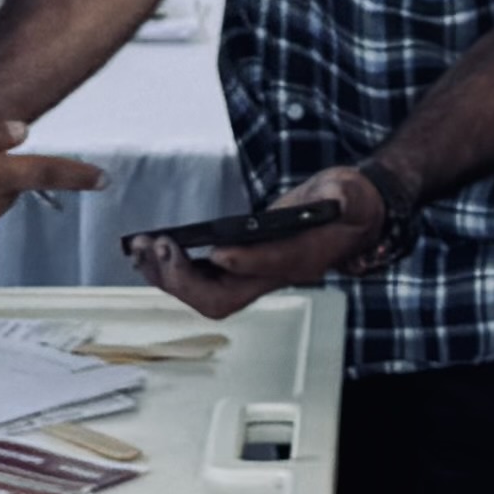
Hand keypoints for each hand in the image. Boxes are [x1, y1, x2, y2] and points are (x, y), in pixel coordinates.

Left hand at [128, 161, 379, 319]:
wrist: (347, 219)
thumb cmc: (348, 206)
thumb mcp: (352, 195)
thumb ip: (345, 198)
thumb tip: (333, 199)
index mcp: (304, 257)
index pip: (271, 266)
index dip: (244, 262)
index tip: (217, 250)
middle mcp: (273, 276)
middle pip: (221, 297)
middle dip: (183, 278)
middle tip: (158, 245)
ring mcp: (253, 276)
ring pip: (203, 294)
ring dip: (167, 275)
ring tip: (140, 247)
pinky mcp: (239, 268)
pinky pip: (199, 280)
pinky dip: (171, 269)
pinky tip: (150, 250)